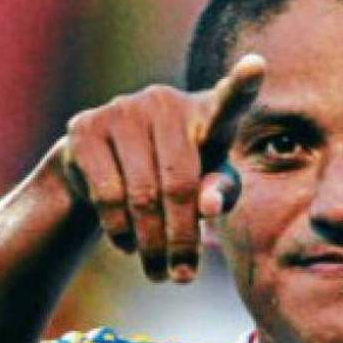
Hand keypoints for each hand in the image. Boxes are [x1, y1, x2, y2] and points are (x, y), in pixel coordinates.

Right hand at [59, 55, 265, 281]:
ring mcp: (122, 109)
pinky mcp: (85, 127)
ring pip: (141, 196)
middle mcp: (164, 101)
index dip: (242, 84)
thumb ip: (220, 192)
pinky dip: (120, 231)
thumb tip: (208, 205)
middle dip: (181, 239)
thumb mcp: (207, 186)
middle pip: (180, 185)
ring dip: (150, 245)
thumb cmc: (173, 177)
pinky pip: (107, 195)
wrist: (98, 170)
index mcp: (206, 112)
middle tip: (181, 277)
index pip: (229, 100)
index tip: (257, 66)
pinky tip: (127, 243)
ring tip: (158, 272)